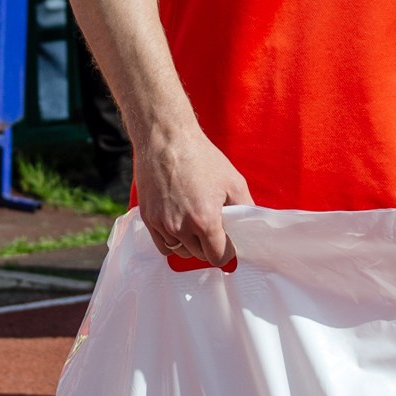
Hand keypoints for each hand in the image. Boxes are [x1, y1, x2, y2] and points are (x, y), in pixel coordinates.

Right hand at [135, 120, 250, 266]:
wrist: (166, 139)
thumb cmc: (201, 157)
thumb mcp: (233, 181)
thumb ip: (245, 208)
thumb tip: (248, 228)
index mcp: (205, 221)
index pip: (218, 257)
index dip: (227, 250)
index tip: (228, 240)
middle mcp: (181, 228)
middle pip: (200, 255)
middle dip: (210, 245)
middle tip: (214, 225)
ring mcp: (162, 224)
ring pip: (181, 251)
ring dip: (191, 244)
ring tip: (196, 223)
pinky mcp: (148, 218)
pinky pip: (163, 245)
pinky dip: (173, 241)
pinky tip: (180, 225)